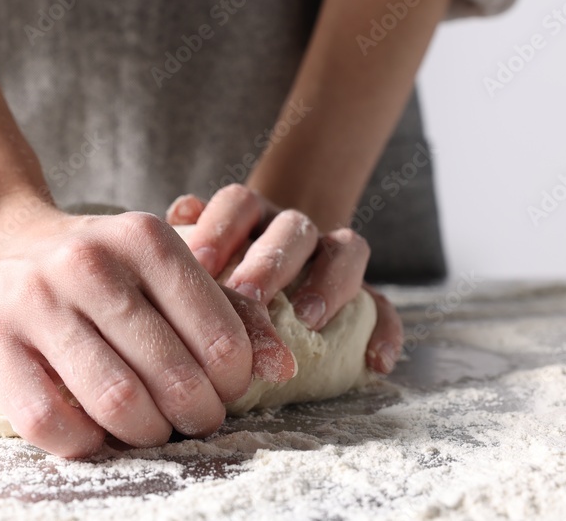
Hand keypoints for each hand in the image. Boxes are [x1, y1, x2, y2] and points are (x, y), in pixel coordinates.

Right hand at [0, 201, 293, 457]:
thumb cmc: (91, 262)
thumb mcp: (156, 262)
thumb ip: (222, 307)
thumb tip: (282, 367)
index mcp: (143, 238)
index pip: (218, 336)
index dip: (233, 382)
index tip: (223, 390)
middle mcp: (89, 265)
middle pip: (172, 377)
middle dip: (196, 416)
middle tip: (193, 419)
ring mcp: (35, 304)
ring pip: (117, 403)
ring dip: (148, 434)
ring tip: (152, 429)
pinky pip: (52, 423)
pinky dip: (86, 443)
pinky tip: (95, 430)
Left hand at [166, 185, 402, 373]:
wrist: (271, 266)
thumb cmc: (222, 266)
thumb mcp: (201, 247)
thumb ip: (188, 232)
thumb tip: (180, 213)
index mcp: (252, 214)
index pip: (240, 203)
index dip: (220, 226)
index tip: (200, 262)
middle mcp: (293, 228)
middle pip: (293, 228)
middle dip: (271, 263)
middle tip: (250, 297)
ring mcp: (331, 256)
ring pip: (346, 250)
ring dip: (329, 284)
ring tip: (309, 321)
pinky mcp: (363, 292)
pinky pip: (383, 305)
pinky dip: (385, 331)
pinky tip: (375, 362)